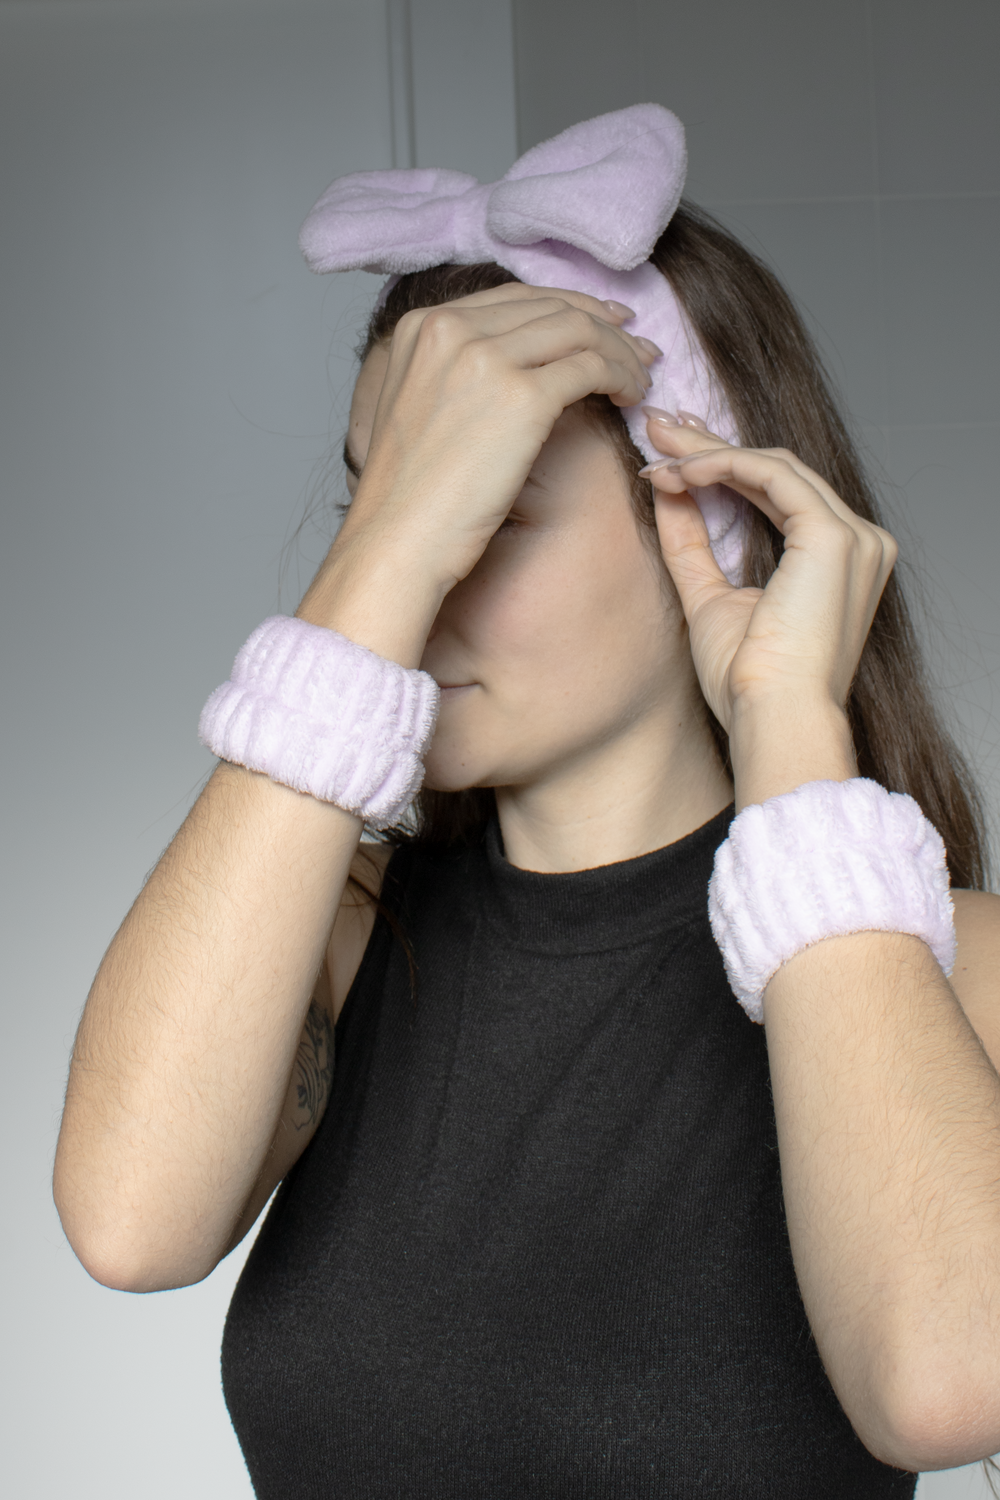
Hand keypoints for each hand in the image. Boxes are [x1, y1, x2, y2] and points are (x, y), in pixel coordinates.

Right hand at [339, 283, 656, 594]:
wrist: (398, 538)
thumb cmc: (411, 495)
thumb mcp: (417, 406)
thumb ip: (454, 370)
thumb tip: (519, 363)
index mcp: (422, 326)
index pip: (514, 297)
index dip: (569, 305)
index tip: (605, 320)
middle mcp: (451, 329)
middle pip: (552, 308)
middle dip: (605, 325)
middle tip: (640, 347)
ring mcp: (487, 359)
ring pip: (579, 331)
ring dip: (620, 351)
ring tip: (641, 377)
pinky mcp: (521, 397)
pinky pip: (591, 368)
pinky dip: (621, 377)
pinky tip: (631, 397)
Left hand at [642, 413, 897, 800]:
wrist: (774, 719)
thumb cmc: (749, 684)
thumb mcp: (710, 599)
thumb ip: (692, 545)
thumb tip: (668, 493)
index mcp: (838, 561)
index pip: (779, 492)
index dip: (724, 465)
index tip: (673, 454)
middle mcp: (858, 542)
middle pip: (776, 470)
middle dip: (712, 445)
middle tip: (659, 427)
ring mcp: (854, 537)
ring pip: (773, 465)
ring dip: (709, 452)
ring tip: (659, 450)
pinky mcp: (834, 538)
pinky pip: (772, 476)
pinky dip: (724, 465)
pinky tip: (683, 470)